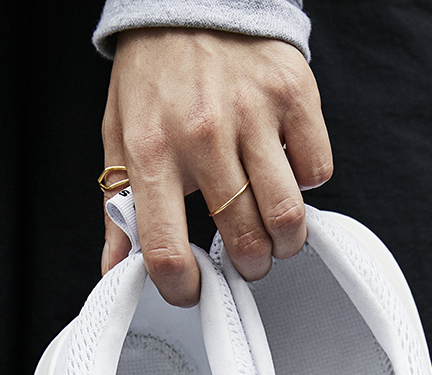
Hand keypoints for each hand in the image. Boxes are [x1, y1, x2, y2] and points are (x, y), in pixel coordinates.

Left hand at [101, 28, 332, 305]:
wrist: (192, 0)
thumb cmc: (154, 76)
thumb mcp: (120, 136)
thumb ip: (119, 208)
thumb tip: (114, 271)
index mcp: (152, 151)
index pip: (166, 247)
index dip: (182, 287)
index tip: (193, 289)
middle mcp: (202, 134)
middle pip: (243, 238)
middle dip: (249, 266)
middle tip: (247, 260)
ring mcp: (253, 113)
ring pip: (287, 214)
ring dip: (285, 240)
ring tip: (275, 235)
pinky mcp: (294, 95)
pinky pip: (317, 170)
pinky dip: (307, 182)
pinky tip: (286, 170)